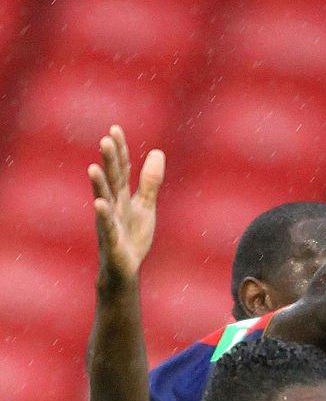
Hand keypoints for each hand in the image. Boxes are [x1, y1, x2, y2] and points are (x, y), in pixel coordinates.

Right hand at [88, 125, 165, 283]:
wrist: (124, 271)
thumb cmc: (132, 237)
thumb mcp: (145, 206)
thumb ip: (150, 182)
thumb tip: (157, 152)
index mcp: (122, 196)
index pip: (120, 170)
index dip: (119, 151)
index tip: (114, 129)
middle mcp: (112, 206)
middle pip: (111, 180)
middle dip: (109, 161)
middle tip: (105, 140)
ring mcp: (109, 222)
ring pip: (104, 200)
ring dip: (99, 185)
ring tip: (93, 167)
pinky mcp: (111, 241)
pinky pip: (106, 227)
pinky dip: (104, 215)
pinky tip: (99, 204)